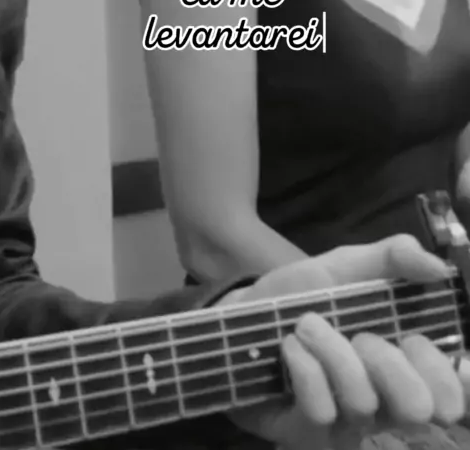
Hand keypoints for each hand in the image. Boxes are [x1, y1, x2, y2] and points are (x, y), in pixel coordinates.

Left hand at [227, 235, 465, 449]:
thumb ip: (393, 257)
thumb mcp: (347, 265)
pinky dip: (303, 366)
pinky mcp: (309, 437)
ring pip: (364, 401)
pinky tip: (288, 349)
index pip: (455, 397)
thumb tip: (439, 267)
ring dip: (330, 350)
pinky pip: (321, 409)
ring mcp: (348, 425)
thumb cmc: (302, 295)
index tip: (416, 340)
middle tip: (359, 335)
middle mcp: (385, 402)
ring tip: (305, 326)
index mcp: (406, 365)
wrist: (241, 315)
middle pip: (418, 407)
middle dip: (387, 362)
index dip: (445, 374)